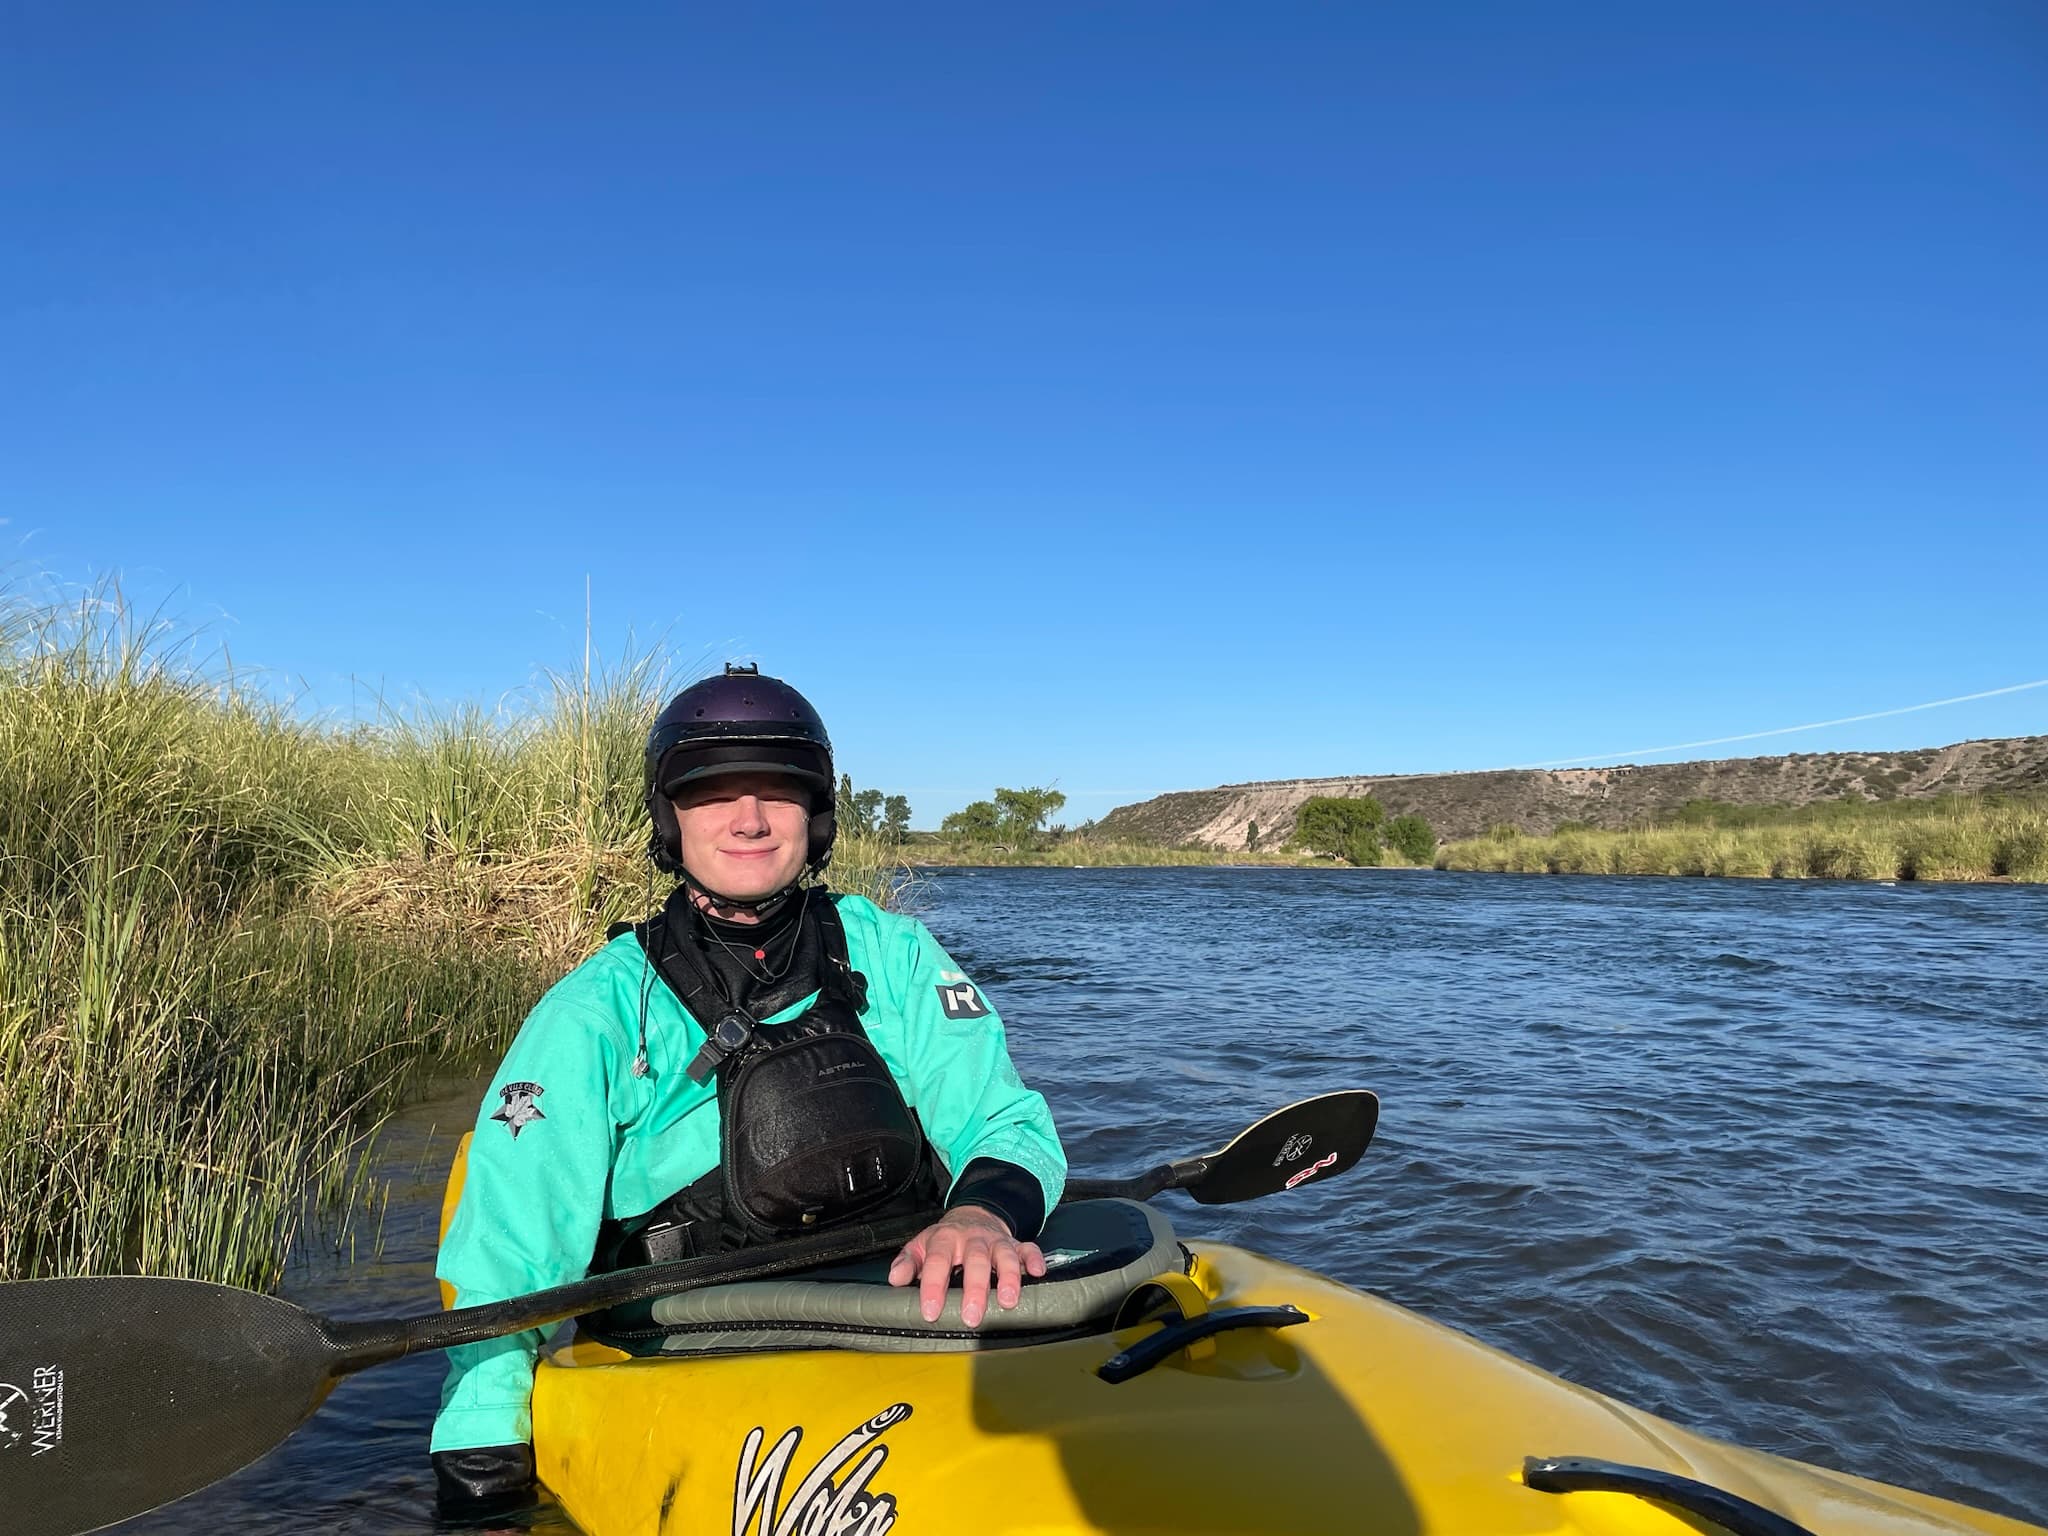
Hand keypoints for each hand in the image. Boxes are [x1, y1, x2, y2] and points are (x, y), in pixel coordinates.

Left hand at [887, 1205, 1047, 1326]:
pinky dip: (1034, 1259)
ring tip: (1008, 1301)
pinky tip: (1037, 1273)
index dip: (933, 1286)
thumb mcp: (921, 1245)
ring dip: (1009, 1277)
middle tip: (972, 1316)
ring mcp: (996, 1241)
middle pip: (975, 1260)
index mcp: (946, 1239)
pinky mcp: (1016, 1244)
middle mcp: (973, 1239)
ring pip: (1005, 1255)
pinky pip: (1029, 1248)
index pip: (938, 1262)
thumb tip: (895, 1278)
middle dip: (975, 1288)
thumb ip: (908, 1262)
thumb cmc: (945, 1239)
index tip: (930, 1312)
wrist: (973, 1215)